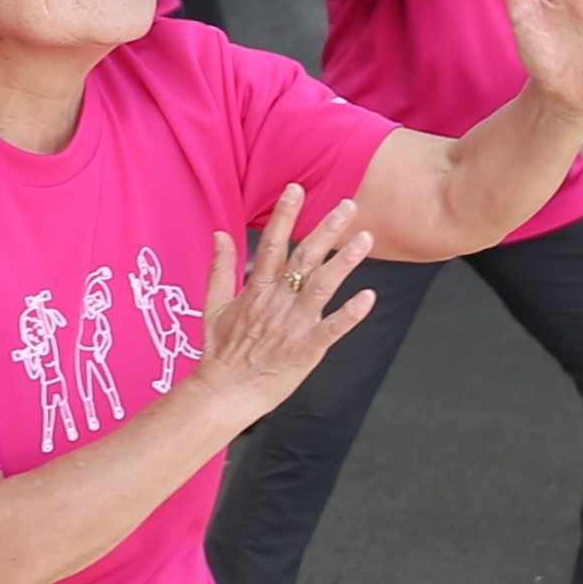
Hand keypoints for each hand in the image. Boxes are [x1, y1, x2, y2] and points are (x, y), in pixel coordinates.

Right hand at [189, 187, 378, 431]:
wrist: (223, 394)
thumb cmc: (220, 352)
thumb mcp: (213, 305)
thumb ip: (220, 268)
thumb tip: (220, 233)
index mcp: (256, 290)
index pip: (273, 245)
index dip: (285, 216)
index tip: (296, 189)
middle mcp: (277, 303)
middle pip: (304, 259)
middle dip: (326, 230)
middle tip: (348, 205)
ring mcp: (292, 326)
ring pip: (321, 287)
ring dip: (344, 263)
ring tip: (365, 240)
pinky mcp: (305, 351)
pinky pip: (331, 330)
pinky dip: (349, 315)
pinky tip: (368, 298)